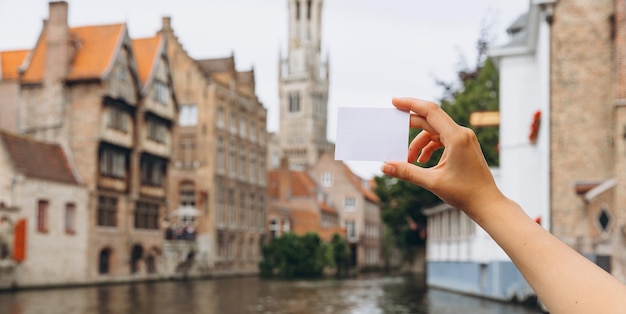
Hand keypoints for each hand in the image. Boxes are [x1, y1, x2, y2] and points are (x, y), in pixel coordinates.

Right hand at [381, 97, 504, 217]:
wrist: (487, 203)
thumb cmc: (464, 193)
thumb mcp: (432, 182)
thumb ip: (407, 171)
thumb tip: (385, 167)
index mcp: (456, 137)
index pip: (430, 111)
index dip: (411, 104)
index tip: (394, 101)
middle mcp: (461, 133)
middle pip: (430, 120)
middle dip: (410, 127)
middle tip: (393, 131)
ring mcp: (464, 139)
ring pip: (434, 131)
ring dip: (419, 143)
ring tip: (409, 160)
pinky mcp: (463, 145)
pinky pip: (442, 139)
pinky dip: (429, 147)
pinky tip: (422, 161)